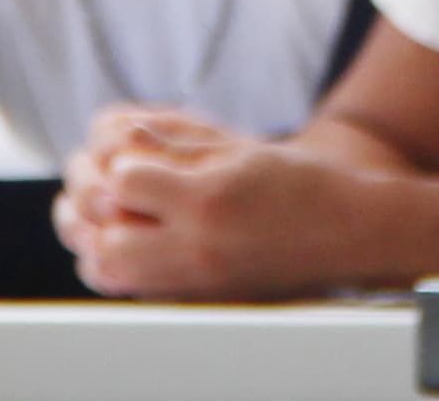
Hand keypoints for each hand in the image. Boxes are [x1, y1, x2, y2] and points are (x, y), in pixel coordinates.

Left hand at [54, 107, 341, 300]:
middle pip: (109, 239)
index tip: (128, 154)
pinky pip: (134, 290)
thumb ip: (177, 146)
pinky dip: (112, 267)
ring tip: (94, 214)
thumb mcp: (239, 148)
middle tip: (98, 186)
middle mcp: (197, 250)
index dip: (120, 162)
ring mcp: (196, 282)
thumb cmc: (300, 184)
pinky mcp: (198, 299)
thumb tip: (120, 139)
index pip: (126, 181)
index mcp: (209, 203)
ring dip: (92, 240)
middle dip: (92, 208)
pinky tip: (117, 242)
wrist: (346, 233)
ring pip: (112, 272)